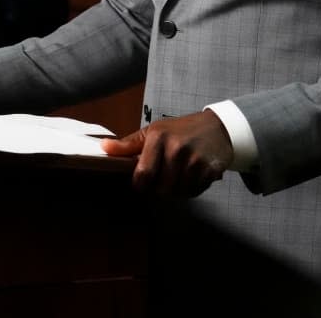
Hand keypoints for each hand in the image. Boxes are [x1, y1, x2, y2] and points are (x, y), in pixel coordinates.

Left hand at [101, 109, 233, 197]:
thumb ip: (128, 144)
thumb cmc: (180, 130)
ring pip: (177, 193)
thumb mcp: (153, 132)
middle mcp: (176, 148)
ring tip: (178, 175)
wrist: (217, 127)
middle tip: (163, 177)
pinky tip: (191, 176)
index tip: (142, 182)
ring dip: (175, 190)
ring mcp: (194, 160)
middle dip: (159, 188)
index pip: (143, 174)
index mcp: (158, 137)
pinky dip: (190, 190)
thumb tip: (103, 147)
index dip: (140, 184)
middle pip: (160, 188)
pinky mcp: (209, 170)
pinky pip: (193, 192)